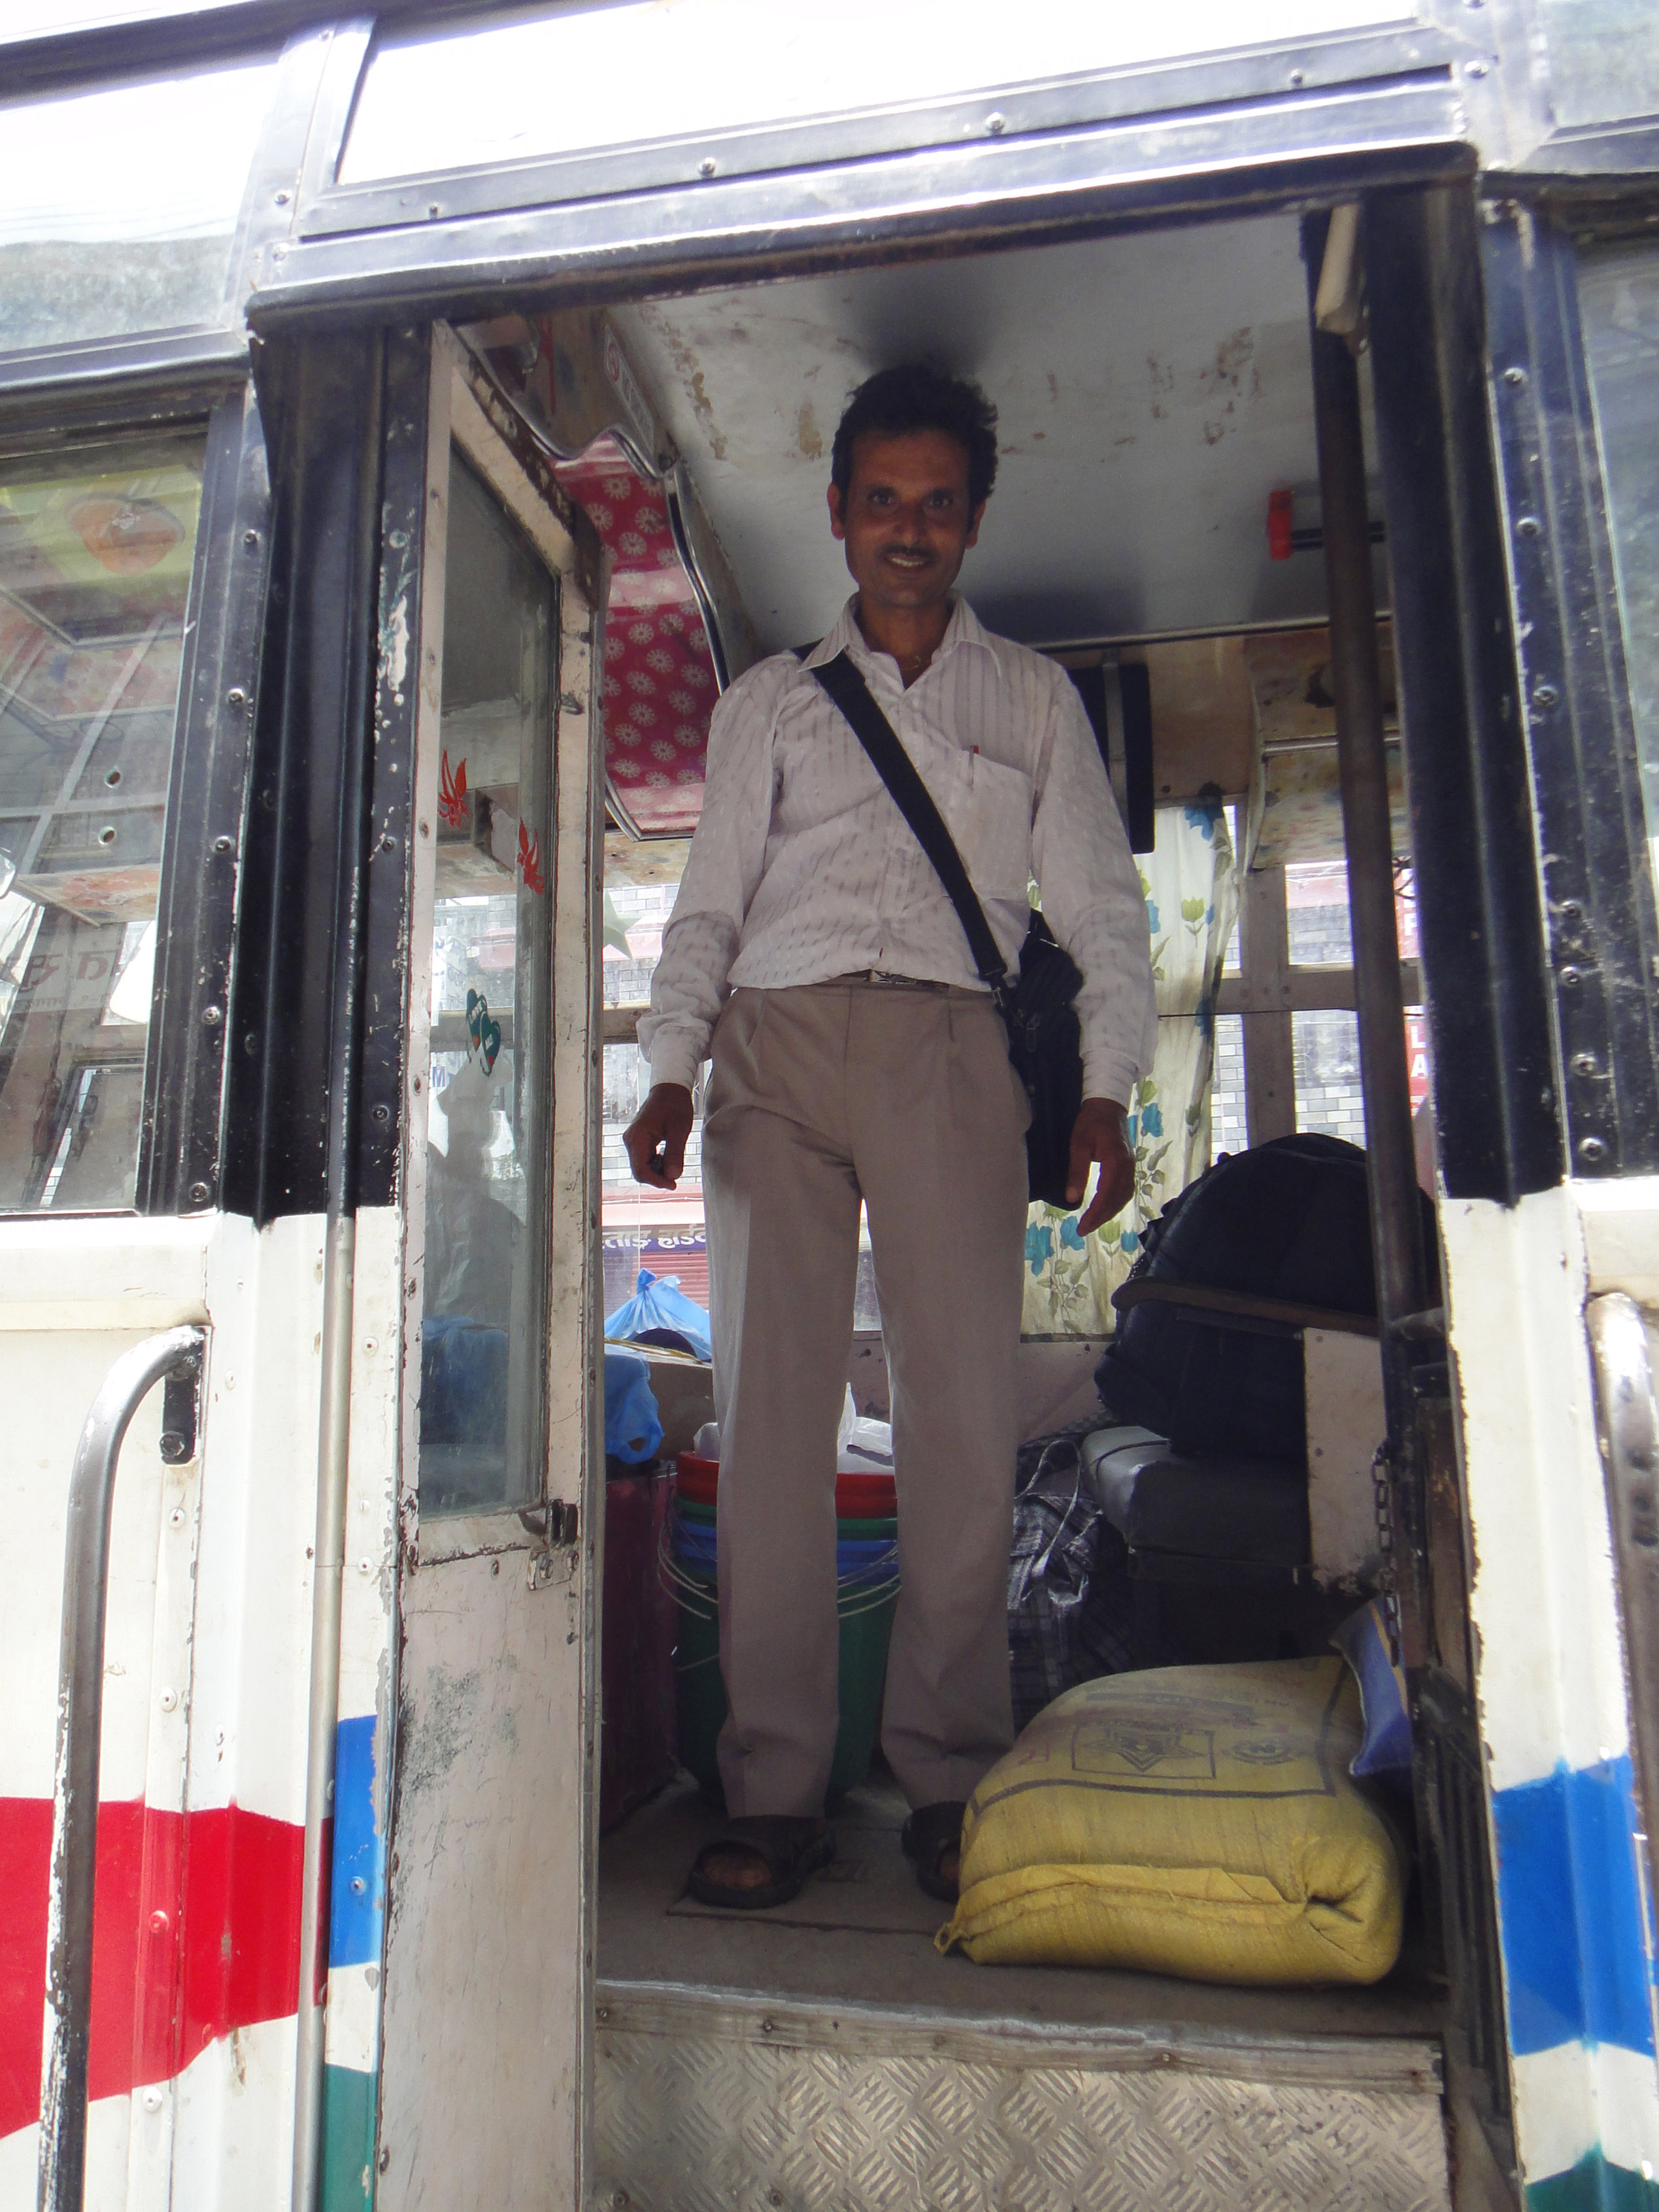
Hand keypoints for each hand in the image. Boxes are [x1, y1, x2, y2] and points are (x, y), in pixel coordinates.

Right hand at [624, 1083, 694, 1188]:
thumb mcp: (679, 1129)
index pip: (641, 1170)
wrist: (670, 1088)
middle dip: (657, 1178)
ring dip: (657, 1172)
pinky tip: (668, 1159)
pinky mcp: (639, 1141)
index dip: (656, 1181)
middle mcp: (630, 1140)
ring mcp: (633, 1140)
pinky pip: (644, 1159)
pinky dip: (656, 1164)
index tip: (672, 1185)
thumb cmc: (675, 1104)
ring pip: (642, 1167)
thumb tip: (672, 1176)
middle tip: (675, 1180)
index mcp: (637, 1137)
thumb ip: (675, 1153)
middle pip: (639, 1171)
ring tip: (674, 1165)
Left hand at [1068, 1097, 1134, 1234]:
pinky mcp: (1129, 1164)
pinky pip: (1126, 1189)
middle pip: (1117, 1200)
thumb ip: (1077, 1173)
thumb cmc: (1091, 1122)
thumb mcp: (1078, 1145)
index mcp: (1116, 1163)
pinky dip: (1116, 1202)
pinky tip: (1106, 1206)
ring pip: (1124, 1197)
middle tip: (1084, 1229)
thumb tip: (1072, 1199)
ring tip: (1093, 1222)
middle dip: (1101, 1218)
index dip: (1095, 1215)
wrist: (1108, 1104)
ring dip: (1110, 1212)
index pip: (1106, 1197)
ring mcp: (1131, 1166)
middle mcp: (1128, 1167)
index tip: (1082, 1228)